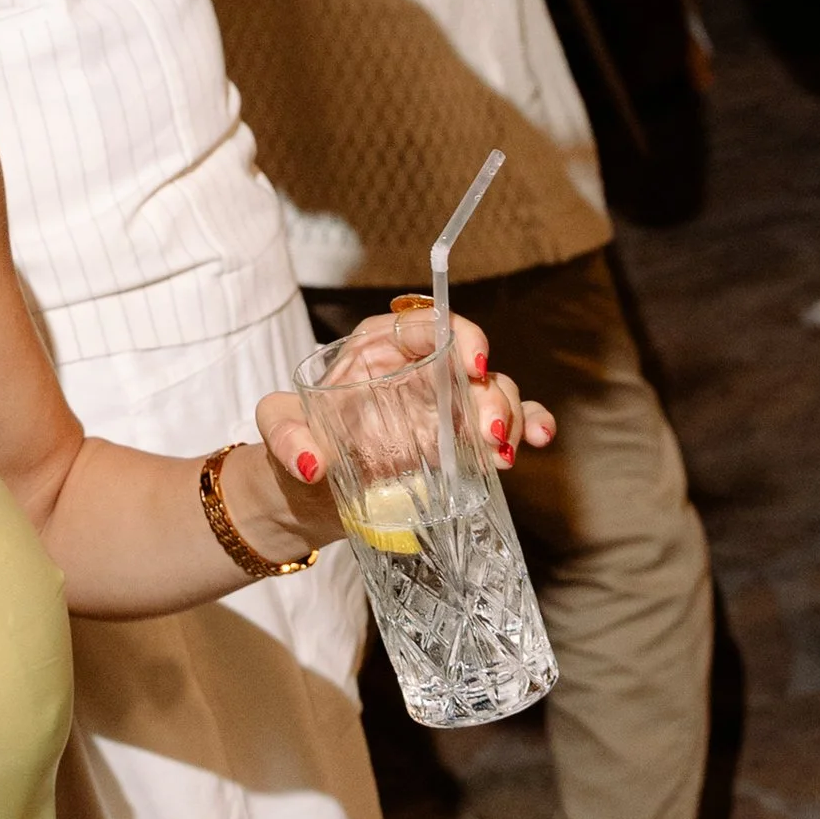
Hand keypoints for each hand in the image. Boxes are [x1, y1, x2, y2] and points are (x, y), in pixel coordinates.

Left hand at [251, 301, 555, 553]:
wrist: (308, 494)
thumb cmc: (298, 442)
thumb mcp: (280, 430)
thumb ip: (286, 437)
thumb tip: (311, 463)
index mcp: (380, 348)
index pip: (427, 325)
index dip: (458, 335)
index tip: (471, 364)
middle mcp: (420, 371)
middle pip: (469, 366)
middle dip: (489, 393)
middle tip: (490, 432)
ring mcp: (445, 408)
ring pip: (494, 395)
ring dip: (510, 416)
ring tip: (504, 452)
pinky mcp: (461, 443)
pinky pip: (506, 427)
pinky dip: (529, 427)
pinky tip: (539, 440)